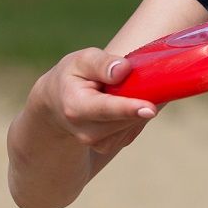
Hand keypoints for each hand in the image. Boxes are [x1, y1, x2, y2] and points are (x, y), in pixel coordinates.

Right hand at [30, 47, 158, 155]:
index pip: (106, 108)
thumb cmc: (72, 77)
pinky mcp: (110, 146)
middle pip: (127, 117)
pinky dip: (135, 114)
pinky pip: (134, 127)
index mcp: (75, 107)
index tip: (151, 109)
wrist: (56, 104)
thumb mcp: (81, 61)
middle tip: (134, 79)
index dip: (130, 108)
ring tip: (118, 91)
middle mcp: (86, 132)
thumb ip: (101, 63)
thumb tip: (123, 70)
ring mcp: (99, 144)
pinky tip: (122, 103)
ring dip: (137, 105)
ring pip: (134, 123)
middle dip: (139, 99)